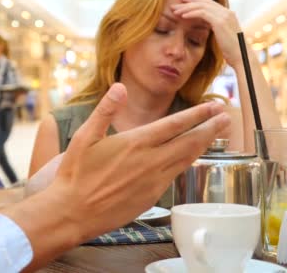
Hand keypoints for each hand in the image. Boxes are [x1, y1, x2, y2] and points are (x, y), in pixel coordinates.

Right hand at [56, 83, 228, 239]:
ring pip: (186, 159)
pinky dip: (187, 164)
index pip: (174, 125)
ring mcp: (153, 181)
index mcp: (135, 142)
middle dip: (209, 128)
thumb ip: (105, 110)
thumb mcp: (85, 137)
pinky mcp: (151, 197)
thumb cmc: (75, 174)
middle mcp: (149, 161)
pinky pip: (175, 176)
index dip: (196, 115)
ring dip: (203, 145)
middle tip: (226, 117)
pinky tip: (189, 158)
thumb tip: (119, 88)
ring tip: (217, 135)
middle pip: (188, 141)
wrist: (73, 212)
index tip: (212, 107)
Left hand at [171, 0, 242, 66]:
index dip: (195, 1)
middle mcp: (227, 12)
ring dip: (186, 8)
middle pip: (204, 2)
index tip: (183, 2)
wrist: (241, 57)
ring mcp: (224, 16)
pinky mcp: (220, 22)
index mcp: (228, 14)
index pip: (209, 3)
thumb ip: (214, 27)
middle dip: (188, 2)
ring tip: (175, 11)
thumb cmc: (231, 50)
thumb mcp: (222, 35)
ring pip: (201, 6)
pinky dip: (191, 13)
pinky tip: (182, 16)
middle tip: (175, 4)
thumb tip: (204, 26)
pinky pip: (202, 13)